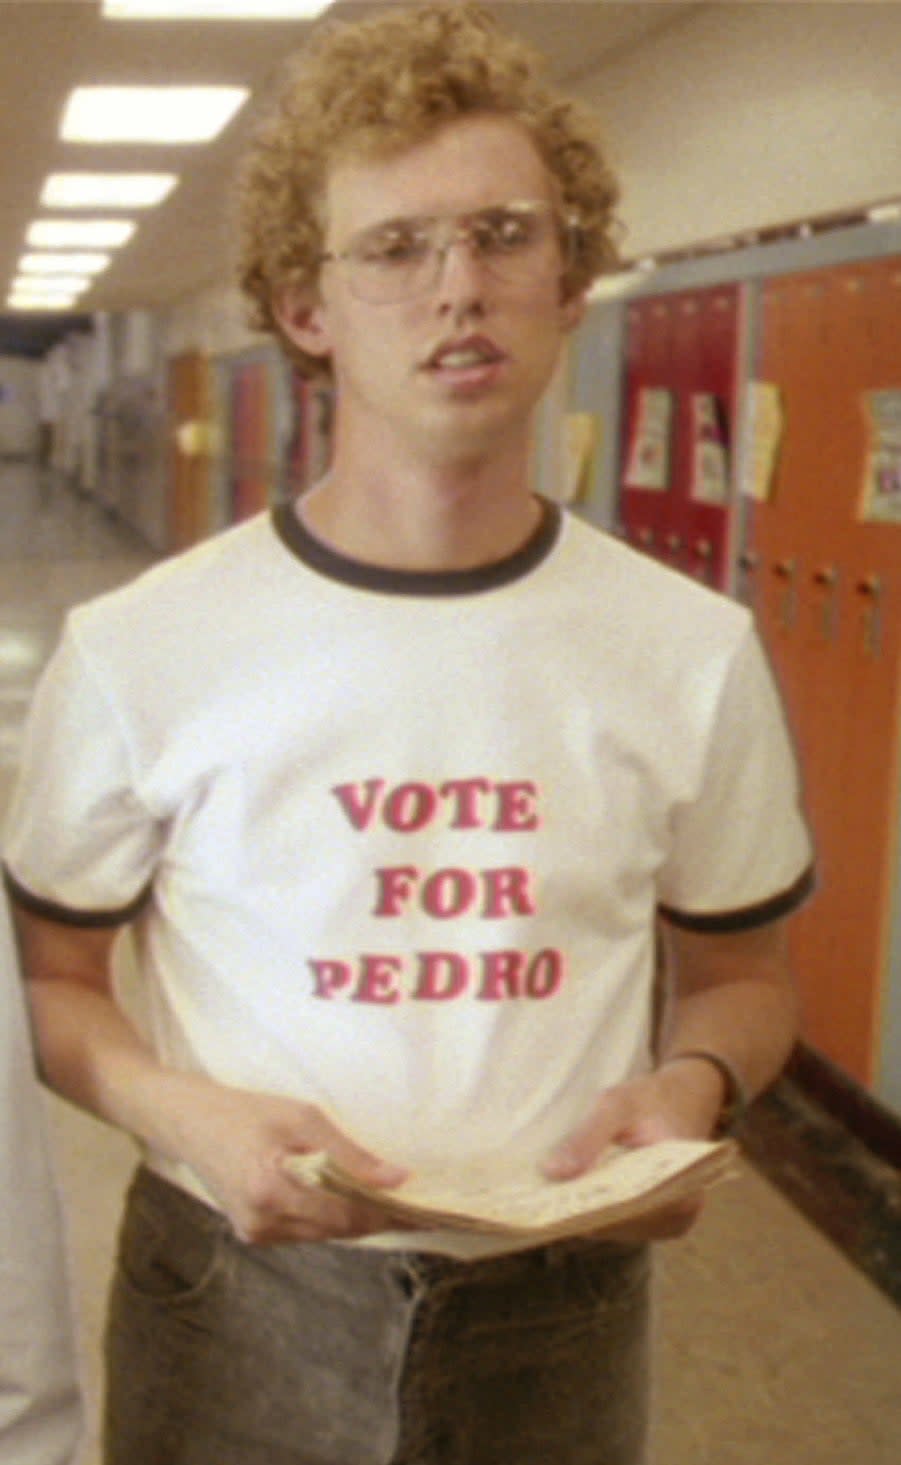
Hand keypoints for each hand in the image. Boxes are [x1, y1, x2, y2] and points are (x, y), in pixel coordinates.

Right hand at [165, 1075, 407, 1245]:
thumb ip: (349, 1154)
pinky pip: (304, 1230)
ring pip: (323, 1233)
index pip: (346, 1215)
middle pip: (338, 1230)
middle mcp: (263, 1224)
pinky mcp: (252, 1233)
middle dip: (378, 1218)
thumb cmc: (246, 1112)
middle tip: (419, 1208)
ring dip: (355, 1218)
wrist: (189, 1123)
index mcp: (272, 1193)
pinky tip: (350, 1199)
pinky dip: (329, 1216)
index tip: (426, 1213)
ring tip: (393, 1203)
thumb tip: (398, 1179)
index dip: (388, 1215)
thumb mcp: (302, 1118)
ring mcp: (255, 1233)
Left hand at [540, 1061, 725, 1242]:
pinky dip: (595, 1205)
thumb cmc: (651, 1098)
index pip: (620, 1214)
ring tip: (547, 1190)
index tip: (541, 1200)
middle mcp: (678, 1218)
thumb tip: (552, 1173)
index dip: (579, 1207)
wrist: (684, 1096)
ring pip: (611, 1226)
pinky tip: (572, 1188)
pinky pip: (617, 1220)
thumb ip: (588, 1137)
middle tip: (534, 1194)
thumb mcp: (616, 1105)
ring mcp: (667, 1224)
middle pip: (614, 1225)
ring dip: (583, 1208)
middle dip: (576, 1208)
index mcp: (679, 1194)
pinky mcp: (654, 1220)